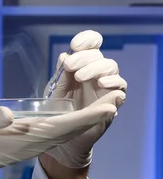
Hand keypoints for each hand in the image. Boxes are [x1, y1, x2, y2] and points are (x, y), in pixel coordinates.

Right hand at [0, 90, 123, 178]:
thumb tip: (8, 114)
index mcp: (25, 137)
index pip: (62, 126)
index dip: (86, 117)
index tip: (108, 108)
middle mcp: (35, 141)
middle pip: (72, 128)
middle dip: (95, 115)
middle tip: (118, 98)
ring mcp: (34, 142)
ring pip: (67, 130)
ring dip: (88, 118)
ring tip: (107, 105)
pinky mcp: (30, 140)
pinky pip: (58, 130)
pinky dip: (74, 121)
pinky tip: (80, 114)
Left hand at [45, 30, 126, 167]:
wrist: (62, 138)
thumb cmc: (59, 111)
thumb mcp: (56, 91)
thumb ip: (62, 74)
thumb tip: (65, 55)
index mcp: (82, 66)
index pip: (92, 45)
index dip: (87, 40)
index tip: (75, 45)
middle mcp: (96, 74)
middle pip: (99, 56)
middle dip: (85, 57)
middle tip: (70, 67)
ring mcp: (106, 87)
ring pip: (111, 68)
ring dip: (96, 69)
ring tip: (80, 77)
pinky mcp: (112, 103)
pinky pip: (121, 89)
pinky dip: (113, 83)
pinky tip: (100, 85)